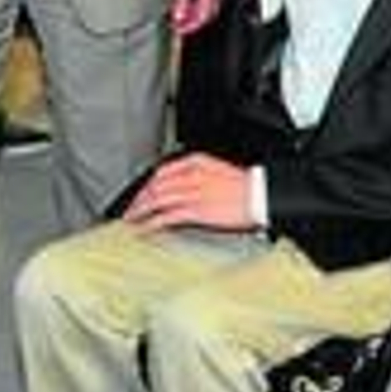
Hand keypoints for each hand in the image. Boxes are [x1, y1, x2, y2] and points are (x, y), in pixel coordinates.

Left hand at [123, 152, 252, 231]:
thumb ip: (197, 176)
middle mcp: (190, 175)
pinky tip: (144, 229)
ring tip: (132, 221)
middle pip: (155, 186)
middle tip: (130, 210)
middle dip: (139, 199)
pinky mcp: (196, 210)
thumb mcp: (216, 171)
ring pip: (157, 200)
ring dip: (140, 211)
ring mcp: (192, 192)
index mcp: (196, 162)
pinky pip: (166, 216)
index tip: (140, 194)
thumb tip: (181, 186)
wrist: (260, 195)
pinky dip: (151, 223)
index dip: (147, 185)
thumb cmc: (244, 186)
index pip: (162, 172)